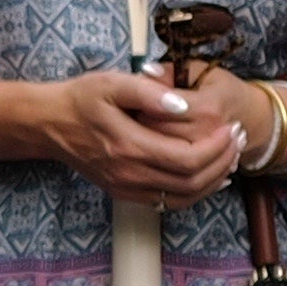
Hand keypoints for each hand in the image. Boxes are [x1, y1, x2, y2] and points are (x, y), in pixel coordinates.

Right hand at [23, 65, 248, 199]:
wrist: (47, 124)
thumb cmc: (80, 99)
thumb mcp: (112, 82)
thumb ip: (150, 93)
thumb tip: (182, 106)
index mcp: (129, 145)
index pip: (188, 159)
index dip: (217, 148)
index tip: (232, 128)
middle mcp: (129, 174)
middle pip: (191, 182)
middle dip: (222, 162)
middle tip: (238, 140)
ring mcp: (126, 187)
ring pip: (182, 198)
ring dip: (212, 182)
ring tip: (229, 158)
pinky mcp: (123, 192)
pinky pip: (166, 203)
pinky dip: (193, 193)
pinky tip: (206, 177)